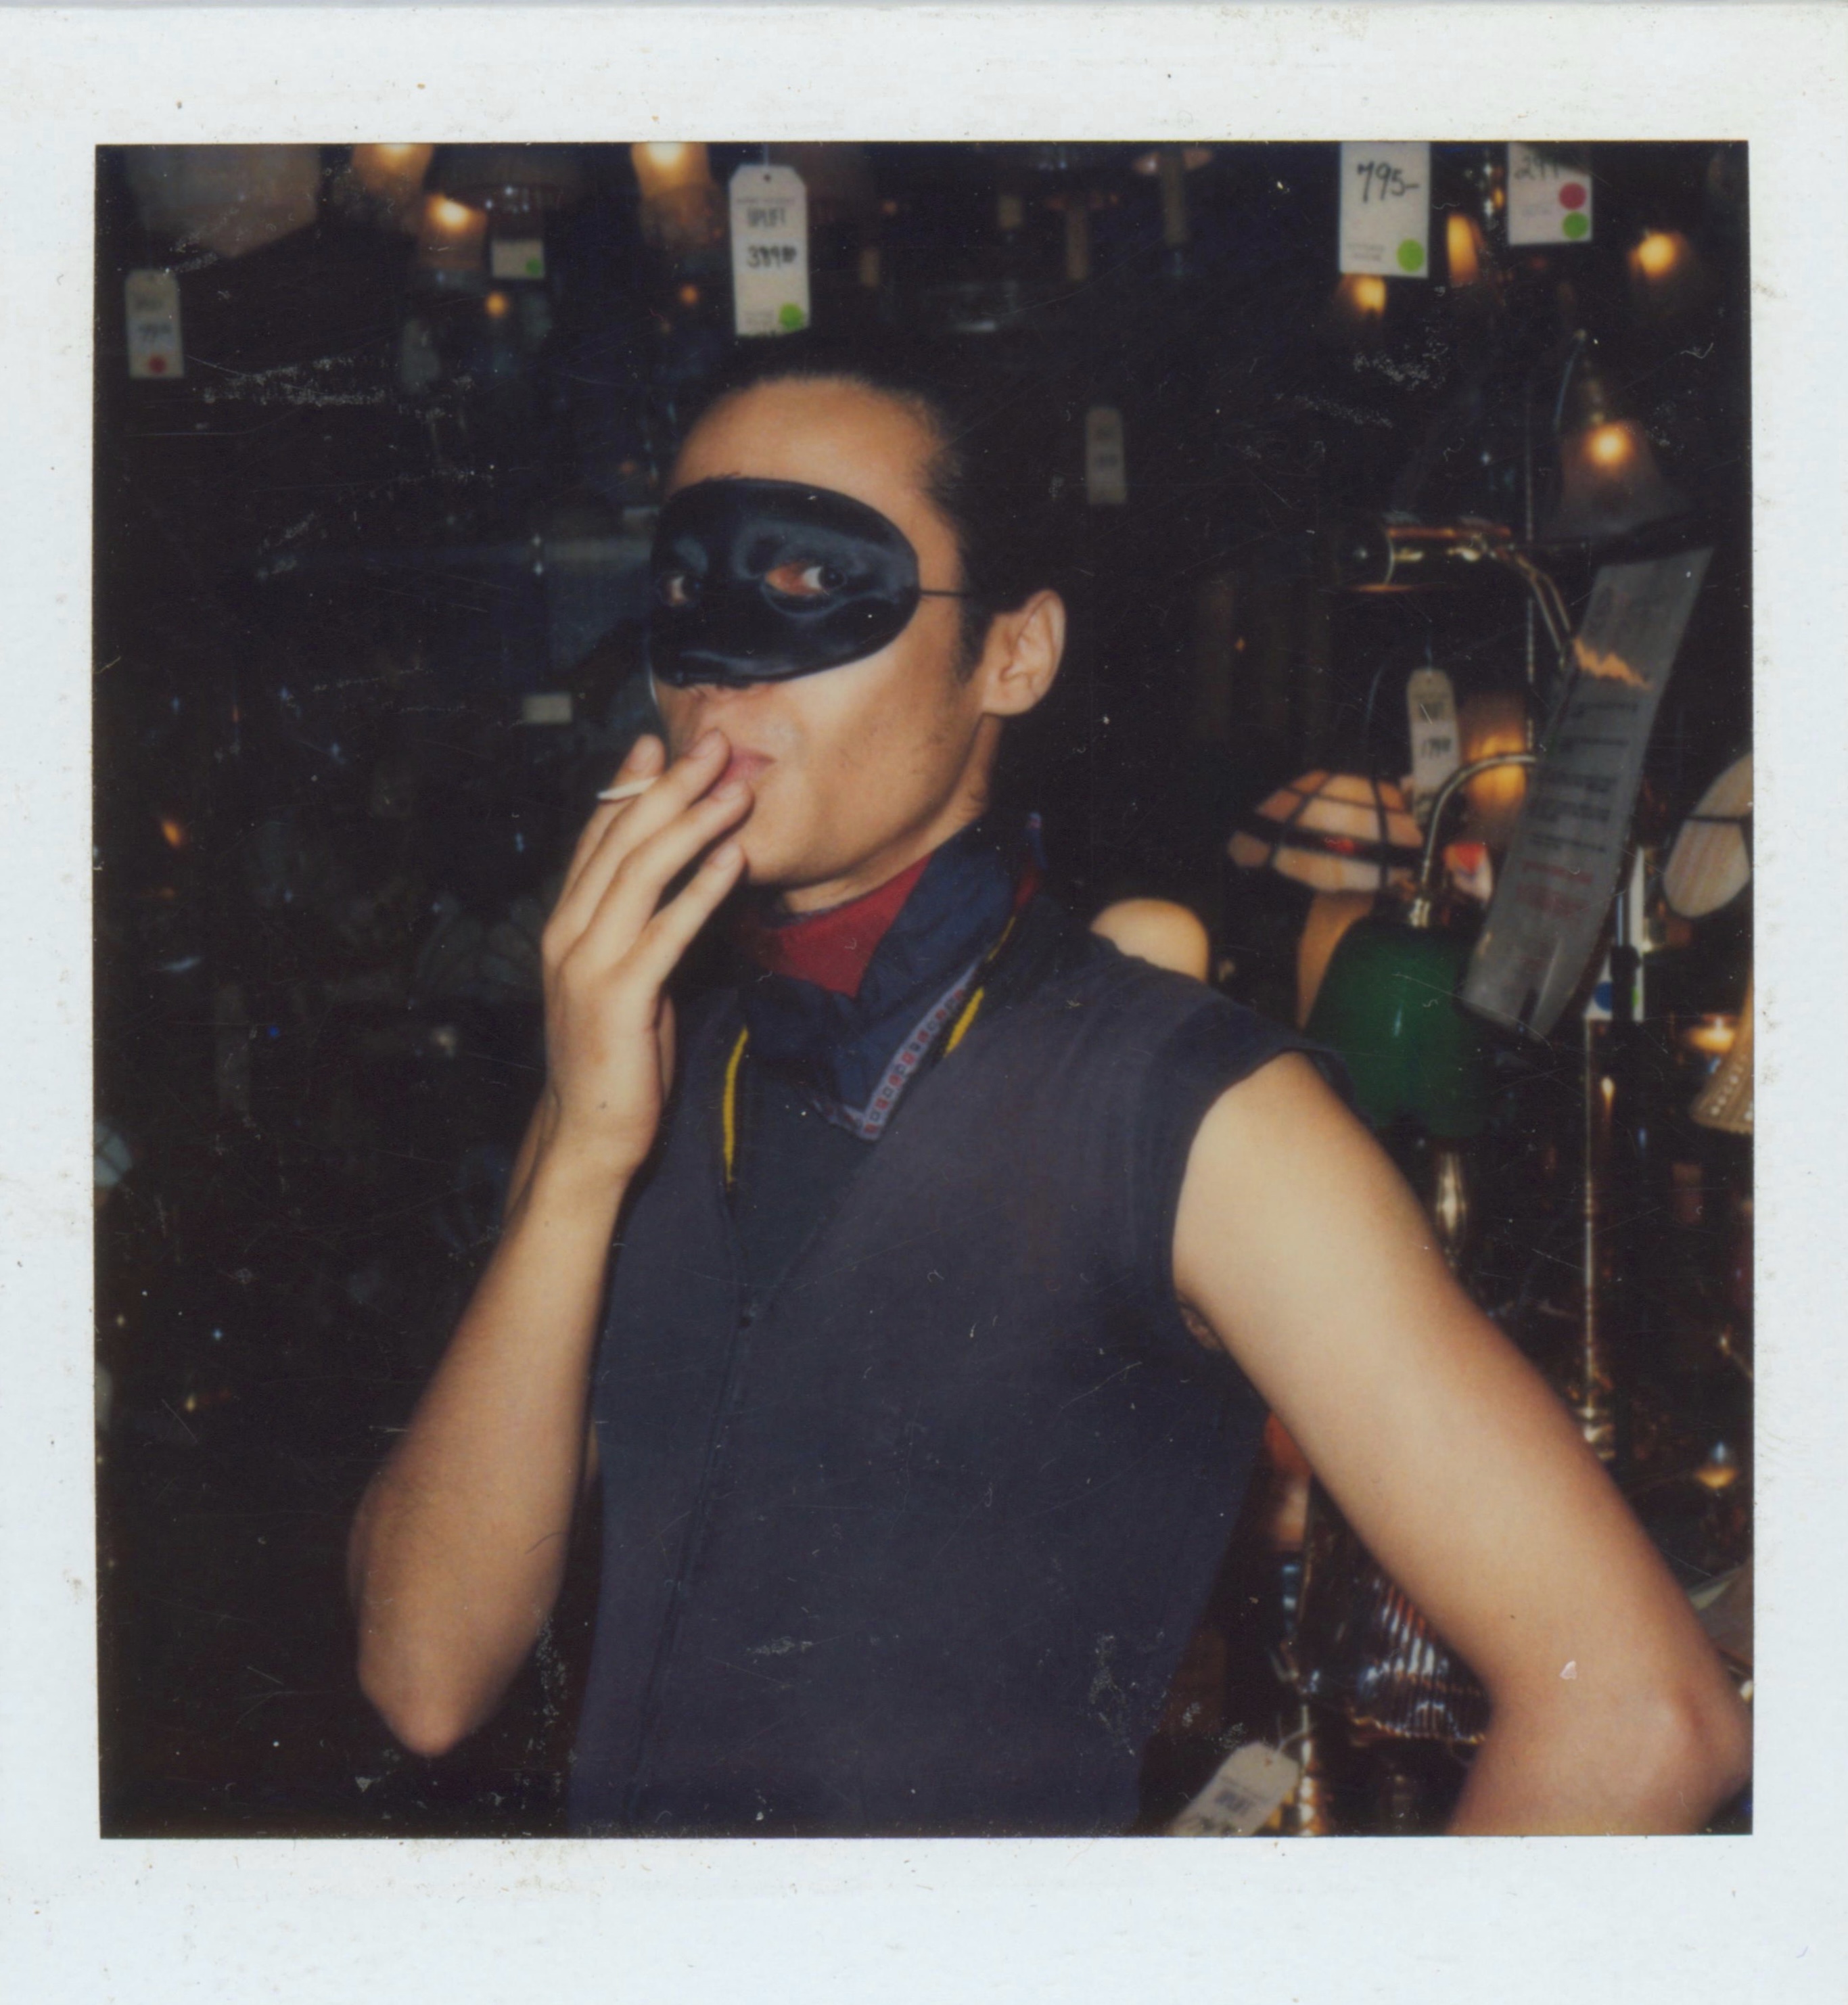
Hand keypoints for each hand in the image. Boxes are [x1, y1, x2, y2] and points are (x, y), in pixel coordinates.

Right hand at [533, 729, 749, 1186]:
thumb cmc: (616, 1055)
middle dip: (669, 788)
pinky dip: (699, 891)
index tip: (657, 744)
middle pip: (621, 843)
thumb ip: (640, 930)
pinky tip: (731, 860)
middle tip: (711, 744)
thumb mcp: (625, 978)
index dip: (626, 788)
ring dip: (692, 826)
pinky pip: (666, 933)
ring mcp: (589, 965)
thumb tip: (681, 883)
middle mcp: (568, 934)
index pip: (596, 839)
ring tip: (733, 789)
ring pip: (640, 875)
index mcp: (566, 924)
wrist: (588, 1132)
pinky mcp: (621, 999)